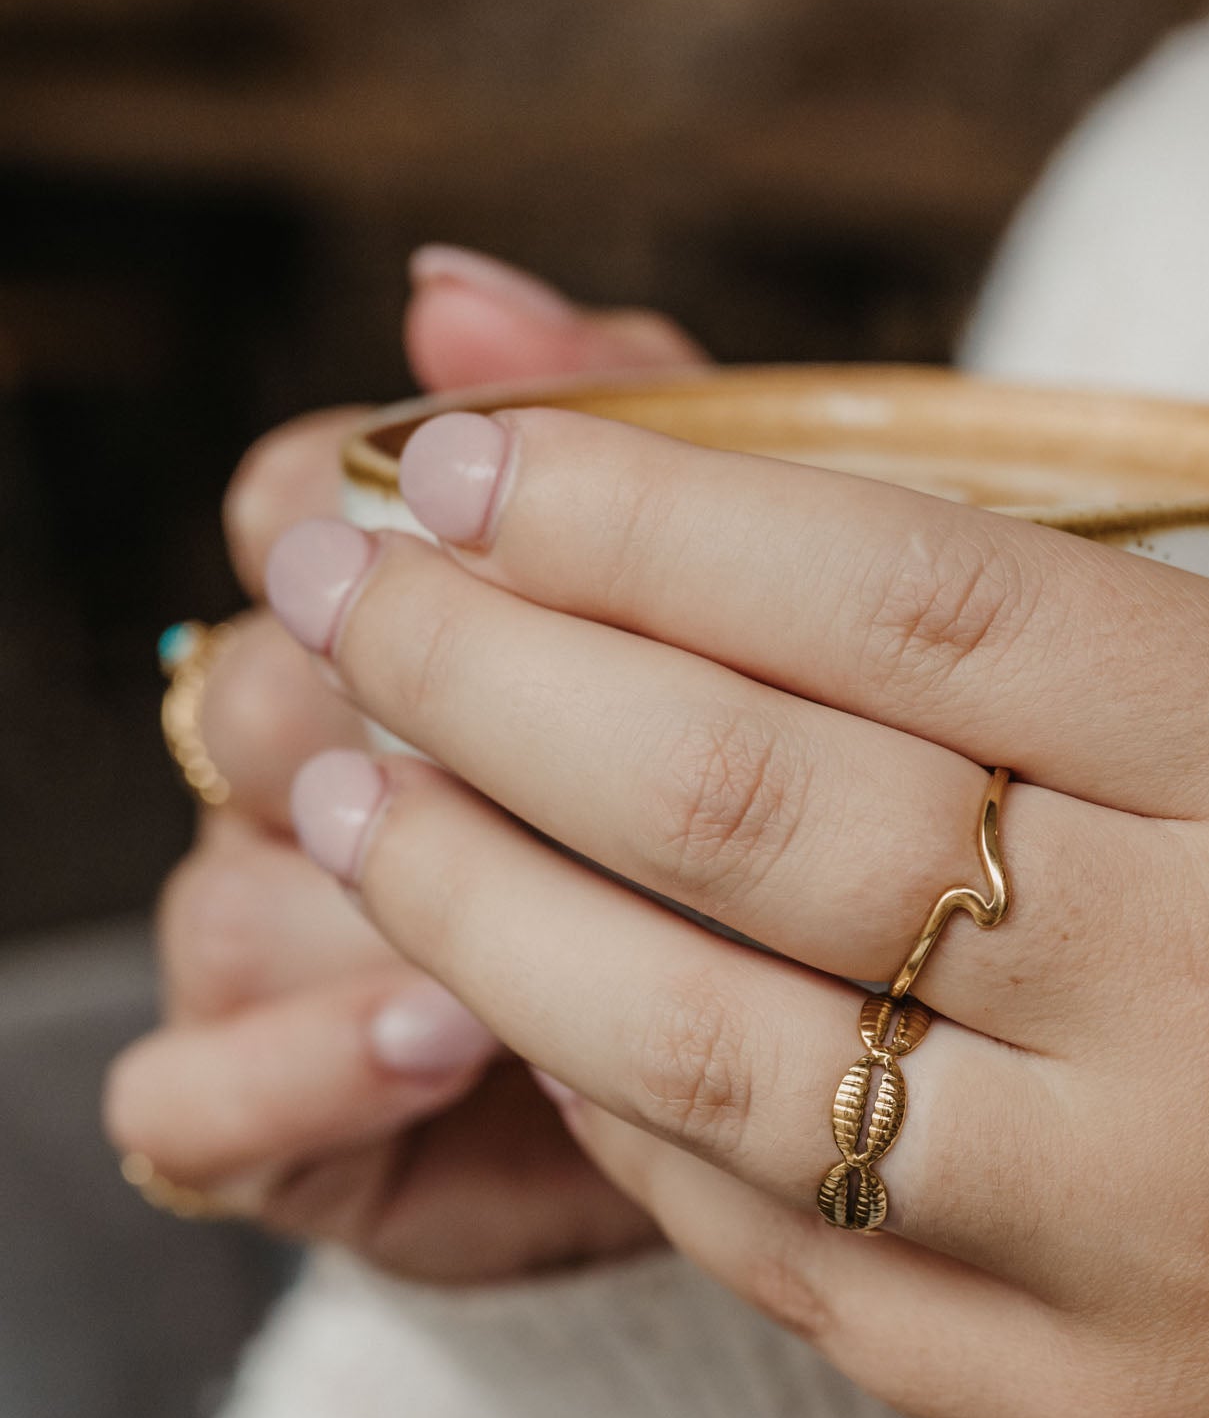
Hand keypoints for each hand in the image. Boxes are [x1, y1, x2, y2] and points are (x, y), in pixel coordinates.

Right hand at [104, 248, 701, 1279]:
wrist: (810, 1087)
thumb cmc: (775, 840)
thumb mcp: (760, 626)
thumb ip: (639, 447)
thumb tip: (445, 289)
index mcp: (406, 635)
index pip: (298, 502)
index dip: (369, 497)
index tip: (481, 509)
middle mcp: (309, 778)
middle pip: (266, 686)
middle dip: (404, 706)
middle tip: (541, 727)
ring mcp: (274, 953)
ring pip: (236, 890)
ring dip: (387, 896)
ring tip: (550, 900)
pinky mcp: (272, 1128)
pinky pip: (190, 1098)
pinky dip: (306, 1068)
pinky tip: (448, 1037)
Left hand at [262, 334, 1208, 1417]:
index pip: (933, 596)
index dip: (672, 507)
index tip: (499, 454)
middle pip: (767, 802)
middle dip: (503, 672)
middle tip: (341, 583)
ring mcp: (1146, 1238)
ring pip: (728, 1049)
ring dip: (492, 910)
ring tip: (349, 799)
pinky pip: (804, 1266)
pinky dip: (646, 1136)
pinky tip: (537, 1035)